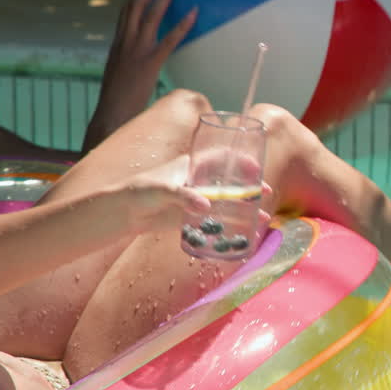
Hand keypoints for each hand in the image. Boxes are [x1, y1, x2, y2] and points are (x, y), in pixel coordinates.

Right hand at [85, 0, 197, 152]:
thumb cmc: (117, 100)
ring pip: (151, 15)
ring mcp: (136, 51)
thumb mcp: (120, 74)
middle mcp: (125, 42)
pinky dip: (182, 25)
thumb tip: (135, 58)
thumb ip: (127, 61)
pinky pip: (168, 40)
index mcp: (118, 44)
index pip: (127, 11)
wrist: (110, 116)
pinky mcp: (149, 63)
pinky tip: (194, 12)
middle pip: (138, 5)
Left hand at [113, 153, 271, 233]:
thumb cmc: (141, 190)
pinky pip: (217, 220)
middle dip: (251, 186)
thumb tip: (206, 207)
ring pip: (227, 202)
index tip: (256, 167)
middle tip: (266, 192)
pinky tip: (243, 232)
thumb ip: (184, 196)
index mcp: (193, 165)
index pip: (222, 157)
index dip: (241, 160)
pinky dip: (231, 225)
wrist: (125, 212)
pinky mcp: (193, 217)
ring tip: (262, 217)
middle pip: (231, 180)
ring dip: (245, 208)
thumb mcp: (163, 189)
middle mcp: (199, 181)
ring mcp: (198, 200)